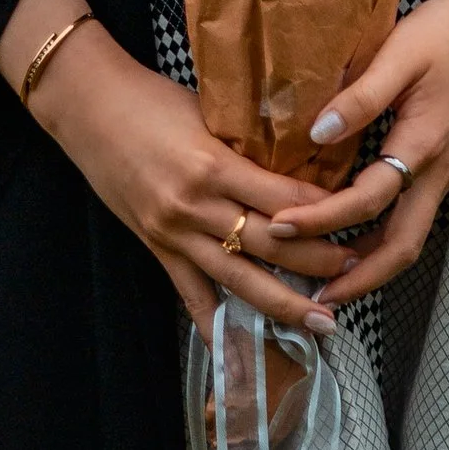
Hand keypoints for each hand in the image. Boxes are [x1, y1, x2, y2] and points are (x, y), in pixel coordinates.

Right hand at [0, 0, 352, 339]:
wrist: (89, 108)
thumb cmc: (151, 97)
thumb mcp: (209, 111)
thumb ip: (247, 143)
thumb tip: (296, 158)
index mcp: (214, 164)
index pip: (282, 197)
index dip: (323, 213)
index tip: (359, 219)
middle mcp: (196, 206)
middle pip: (269, 244)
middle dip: (317, 262)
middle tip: (357, 271)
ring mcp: (174, 233)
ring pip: (238, 279)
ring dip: (283, 304)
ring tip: (321, 321)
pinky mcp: (156, 248)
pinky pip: (190, 295)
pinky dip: (215, 327)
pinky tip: (239, 352)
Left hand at [266, 0, 448, 304]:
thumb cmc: (446, 34)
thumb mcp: (399, 54)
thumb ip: (360, 96)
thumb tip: (317, 133)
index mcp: (422, 146)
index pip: (366, 201)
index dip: (321, 219)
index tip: (280, 227)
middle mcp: (436, 171)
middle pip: (401, 247)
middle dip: (359, 278)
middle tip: (316, 297)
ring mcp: (444, 173)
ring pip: (409, 238)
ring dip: (372, 265)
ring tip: (330, 279)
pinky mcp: (443, 166)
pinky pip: (412, 218)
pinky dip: (383, 238)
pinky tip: (356, 236)